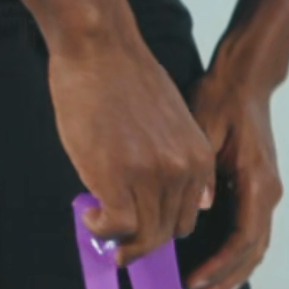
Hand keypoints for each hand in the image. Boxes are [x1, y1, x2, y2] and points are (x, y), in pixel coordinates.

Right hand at [48, 33, 216, 266]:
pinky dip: (101, 229)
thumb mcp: (172, 121)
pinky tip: (89, 213)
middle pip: (168, 232)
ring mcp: (153, 176)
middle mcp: (183, 170)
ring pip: (144, 236)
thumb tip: (169, 200)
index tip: (138, 225)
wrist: (101, 49)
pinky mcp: (120, 178)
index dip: (160, 226)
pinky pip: (117, 227)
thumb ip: (178, 160)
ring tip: (98, 222)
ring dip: (119, 239)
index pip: (188, 216)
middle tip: (114, 233)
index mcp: (199, 157)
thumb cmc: (126, 80)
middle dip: (141, 240)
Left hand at [182, 61, 282, 288]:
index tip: (191, 283)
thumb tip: (201, 208)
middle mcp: (269, 193)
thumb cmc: (222, 99)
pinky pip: (251, 235)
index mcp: (258, 182)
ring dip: (230, 275)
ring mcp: (266, 192)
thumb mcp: (206, 128)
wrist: (245, 80)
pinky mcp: (258, 190)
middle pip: (251, 253)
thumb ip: (204, 170)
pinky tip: (216, 272)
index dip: (217, 267)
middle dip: (222, 280)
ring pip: (255, 248)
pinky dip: (236, 259)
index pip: (242, 239)